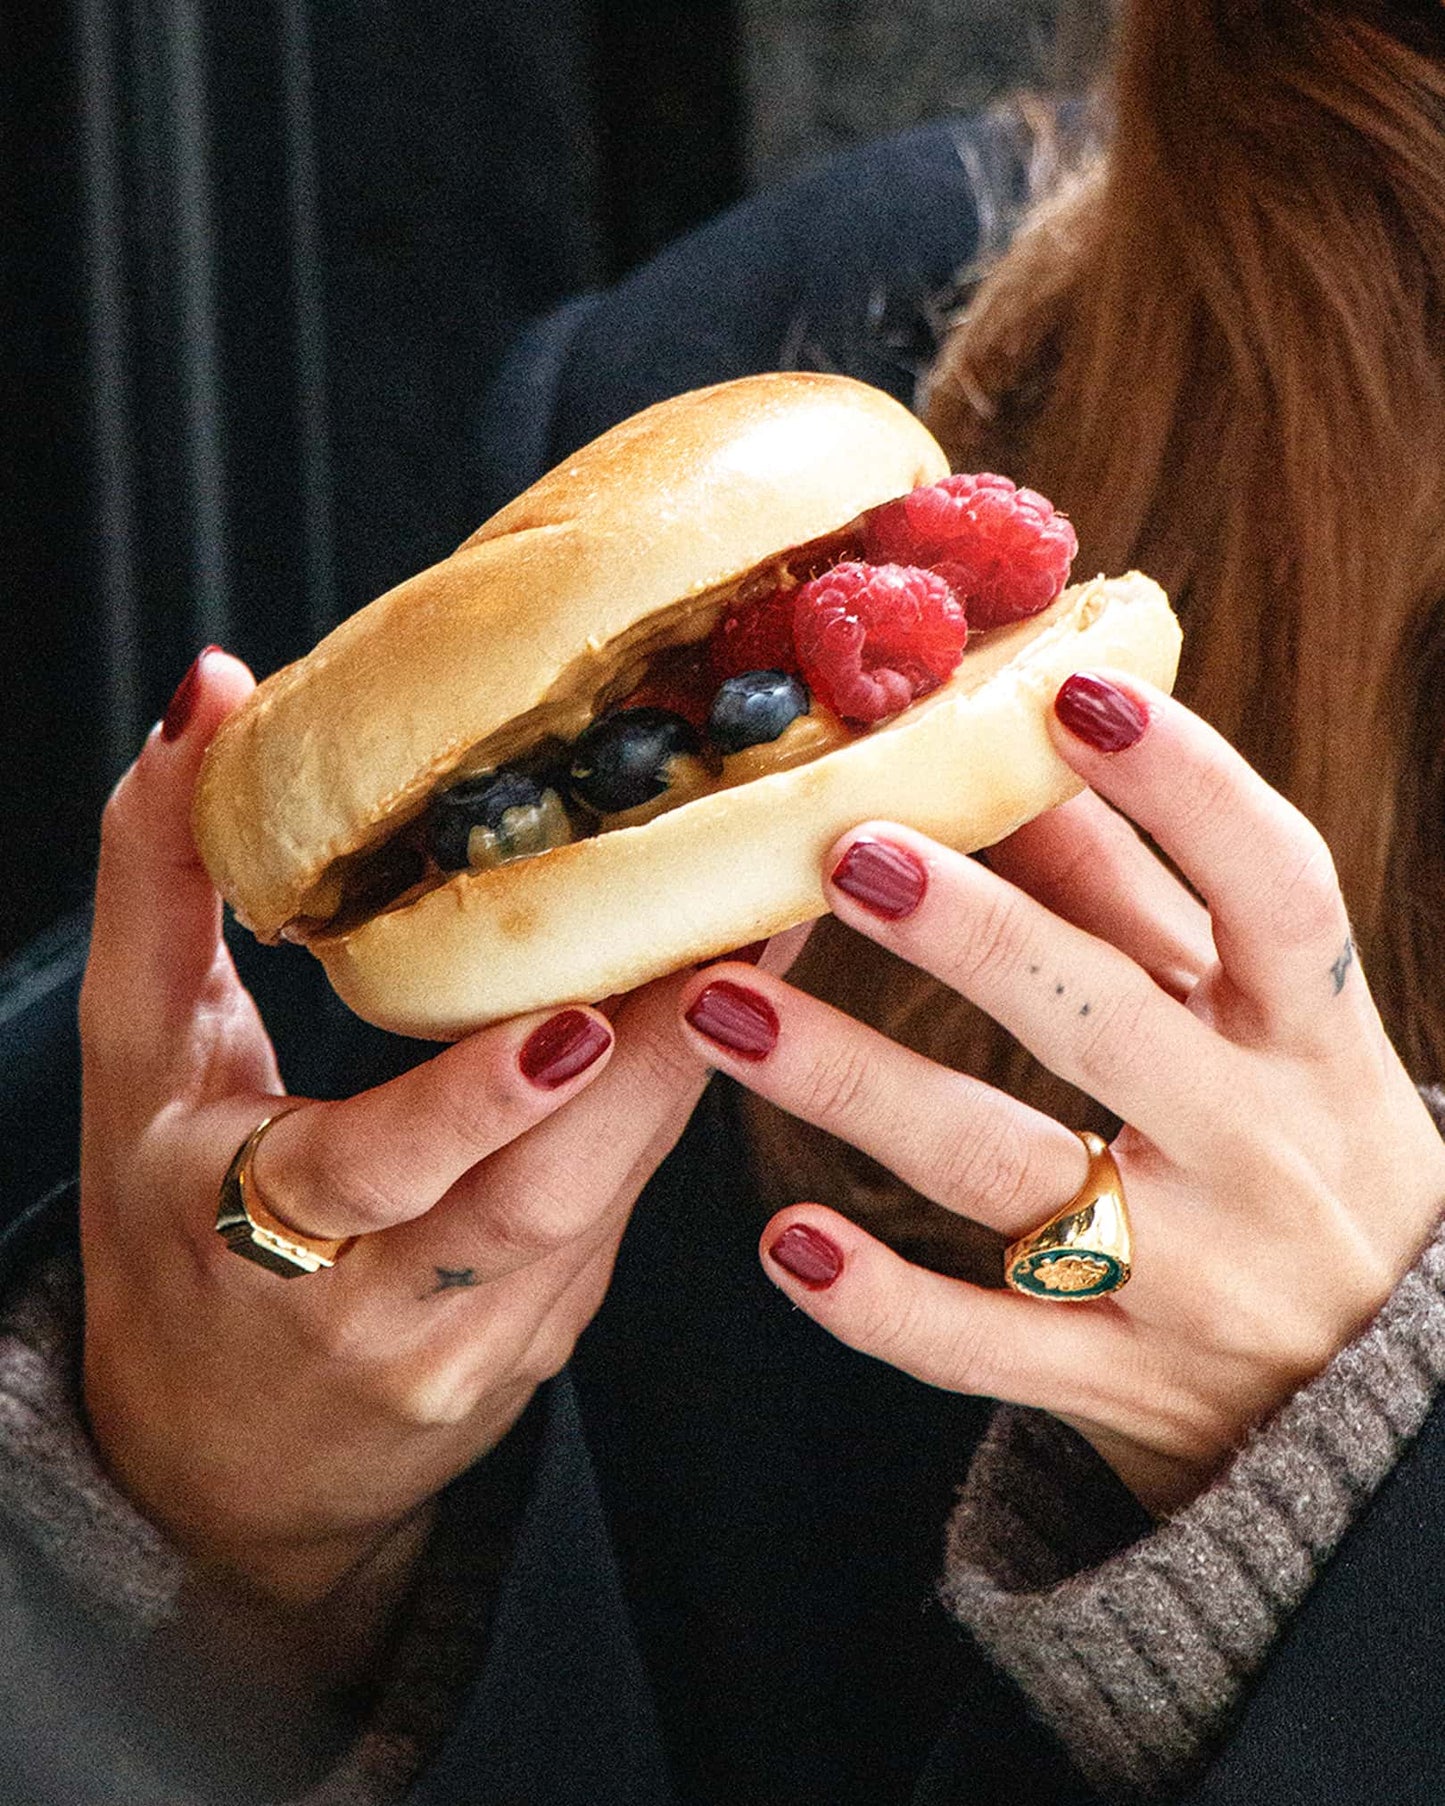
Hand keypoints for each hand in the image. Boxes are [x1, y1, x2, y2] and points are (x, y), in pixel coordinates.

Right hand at [80, 650, 718, 1603]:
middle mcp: (381, 1310)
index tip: (572, 1020)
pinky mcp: (548, 1338)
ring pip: (609, 1197)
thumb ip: (159, 880)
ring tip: (756, 934)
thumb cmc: (164, 1234)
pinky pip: (622, 1211)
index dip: (472, 1102)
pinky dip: (667, 1106)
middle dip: (650, 1057)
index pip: (373, 1171)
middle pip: (540, 1193)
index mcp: (253, 1231)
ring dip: (687, 1066)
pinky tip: (720, 1013)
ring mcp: (481, 1340)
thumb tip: (211, 691)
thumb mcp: (135, 1064)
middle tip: (732, 919)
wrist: (225, 1461)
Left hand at [677, 672, 1444, 1513]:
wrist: (1379, 1387)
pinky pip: (986, 1348)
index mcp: (1309, 1034)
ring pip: (1007, 1173)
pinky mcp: (1117, 1381)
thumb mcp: (1257, 1019)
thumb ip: (1143, 896)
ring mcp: (1188, 1278)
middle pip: (1107, 1026)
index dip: (1188, 788)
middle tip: (846, 852)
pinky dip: (881, 1300)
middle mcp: (1258, 1148)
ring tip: (719, 1011)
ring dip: (858, 1087)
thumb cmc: (1299, 1148)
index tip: (1073, 691)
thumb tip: (1020, 753)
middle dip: (979, 936)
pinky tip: (783, 1240)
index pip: (1274, 891)